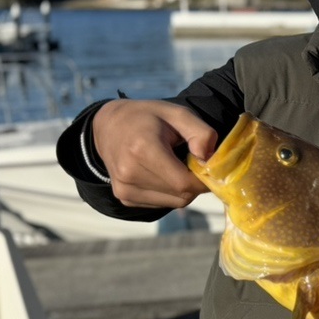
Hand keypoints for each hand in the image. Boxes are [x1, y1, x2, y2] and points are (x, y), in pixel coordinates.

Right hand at [93, 99, 216, 208]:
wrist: (109, 125)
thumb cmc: (148, 118)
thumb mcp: (179, 114)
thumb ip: (201, 134)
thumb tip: (209, 160)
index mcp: (143, 149)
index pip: (184, 183)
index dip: (204, 179)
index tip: (209, 166)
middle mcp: (129, 173)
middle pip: (182, 195)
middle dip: (195, 182)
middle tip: (192, 162)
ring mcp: (124, 189)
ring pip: (174, 202)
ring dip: (184, 189)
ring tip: (175, 165)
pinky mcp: (123, 197)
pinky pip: (161, 204)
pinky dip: (170, 192)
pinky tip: (162, 173)